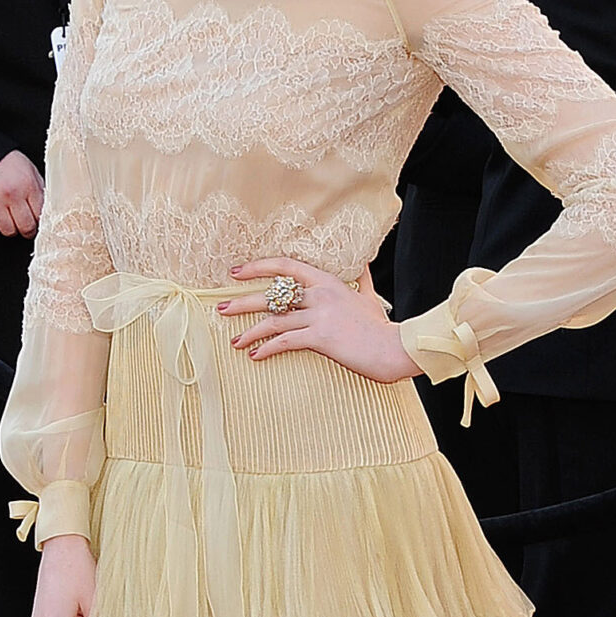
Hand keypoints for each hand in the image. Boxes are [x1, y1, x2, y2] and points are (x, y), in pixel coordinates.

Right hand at [0, 150, 42, 237]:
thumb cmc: (6, 162)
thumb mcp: (29, 169)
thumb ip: (38, 189)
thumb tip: (46, 210)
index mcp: (28, 184)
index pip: (40, 215)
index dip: (39, 222)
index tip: (36, 223)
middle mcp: (12, 194)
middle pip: (25, 228)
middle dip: (27, 230)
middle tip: (25, 227)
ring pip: (8, 231)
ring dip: (10, 228)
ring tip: (9, 220)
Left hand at [218, 259, 420, 381]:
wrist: (394, 347)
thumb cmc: (380, 326)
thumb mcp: (370, 296)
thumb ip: (362, 278)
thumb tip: (363, 261)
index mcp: (328, 281)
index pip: (286, 266)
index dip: (258, 267)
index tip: (237, 273)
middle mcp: (320, 294)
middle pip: (271, 294)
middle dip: (242, 302)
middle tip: (221, 308)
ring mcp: (319, 315)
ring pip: (273, 319)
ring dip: (249, 330)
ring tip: (233, 340)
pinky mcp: (320, 337)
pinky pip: (285, 341)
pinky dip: (267, 349)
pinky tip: (255, 355)